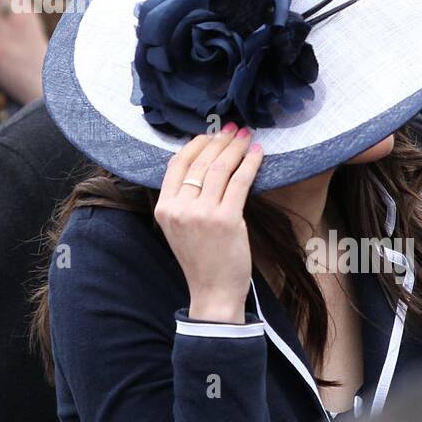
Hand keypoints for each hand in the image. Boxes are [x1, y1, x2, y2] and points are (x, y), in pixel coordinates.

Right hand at [155, 125, 262, 323]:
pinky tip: (258, 154)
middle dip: (220, 141)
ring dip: (236, 148)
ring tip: (247, 137)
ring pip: (220, 168)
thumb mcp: (179, 227)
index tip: (211, 134)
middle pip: (200, 162)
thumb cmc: (201, 259)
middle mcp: (179, 208)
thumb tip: (204, 163)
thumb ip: (184, 199)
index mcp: (164, 208)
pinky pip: (240, 182)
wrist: (213, 292)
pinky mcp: (226, 219)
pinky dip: (250, 164)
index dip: (195, 144)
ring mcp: (202, 214)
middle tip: (234, 129)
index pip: (176, 164)